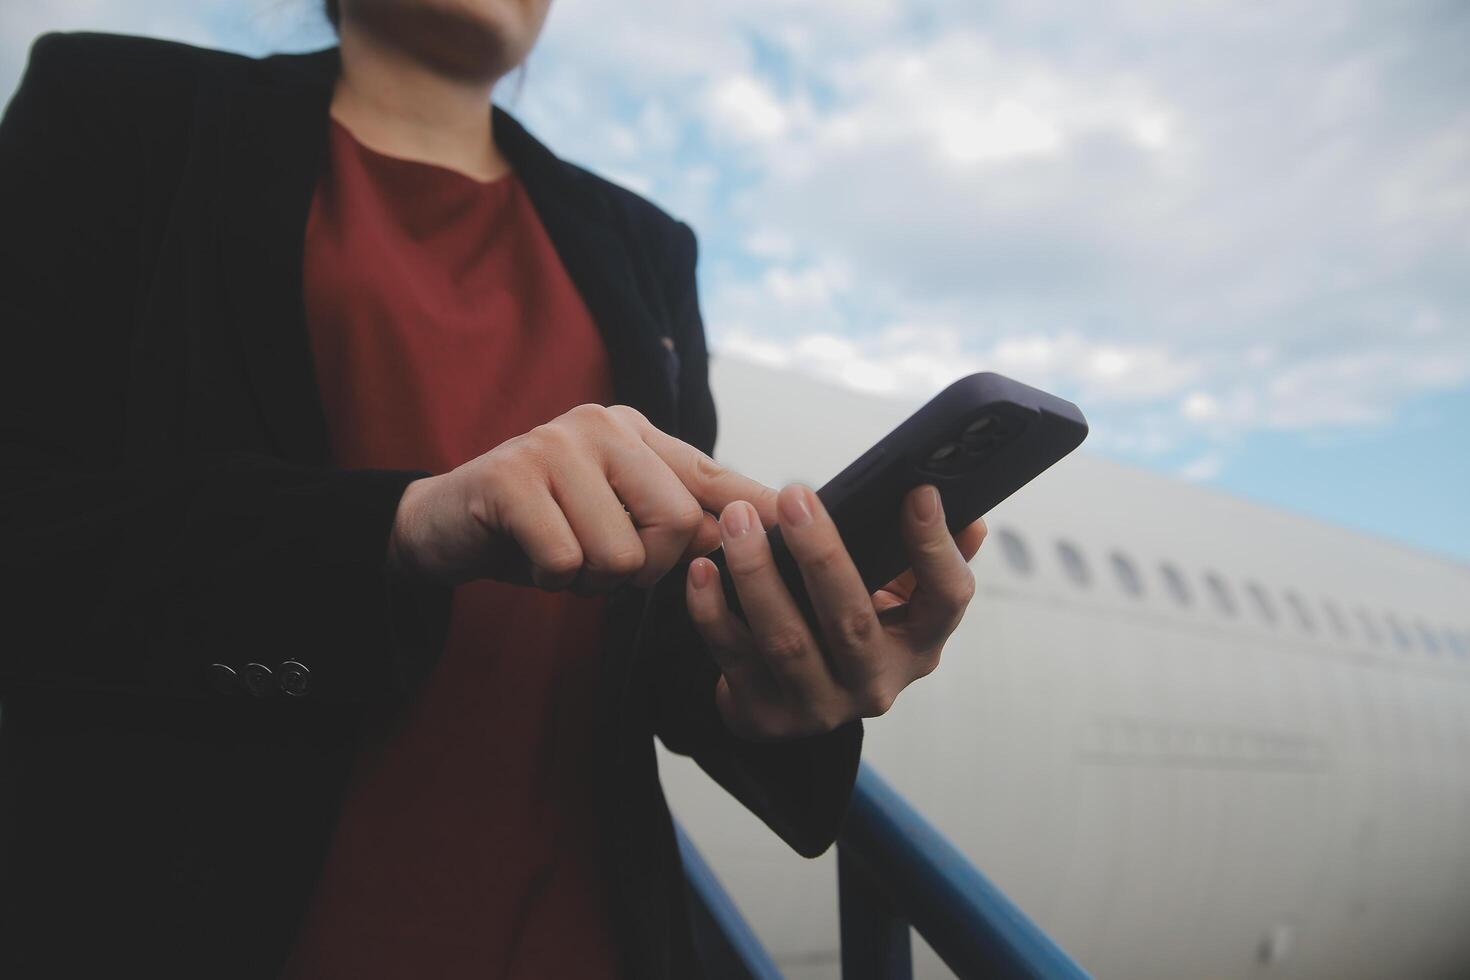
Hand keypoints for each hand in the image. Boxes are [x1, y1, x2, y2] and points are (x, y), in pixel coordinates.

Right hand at [387, 403, 778, 591]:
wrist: (444, 525)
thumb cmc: (543, 526)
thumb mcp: (616, 517)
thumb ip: (680, 517)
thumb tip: (763, 527)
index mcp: (636, 433)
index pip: (711, 474)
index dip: (753, 506)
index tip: (796, 524)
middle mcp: (602, 424)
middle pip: (676, 522)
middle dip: (645, 568)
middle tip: (603, 565)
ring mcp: (554, 444)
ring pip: (622, 552)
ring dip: (592, 580)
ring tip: (563, 557)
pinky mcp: (510, 477)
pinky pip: (566, 560)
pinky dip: (551, 579)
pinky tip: (531, 558)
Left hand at [686, 483, 984, 740]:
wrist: (792, 700)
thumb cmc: (846, 627)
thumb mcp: (895, 598)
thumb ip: (925, 558)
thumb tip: (971, 518)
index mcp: (918, 645)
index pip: (947, 600)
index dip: (934, 548)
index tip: (916, 493)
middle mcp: (875, 684)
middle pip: (852, 620)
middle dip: (821, 553)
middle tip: (796, 496)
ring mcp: (819, 707)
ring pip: (786, 640)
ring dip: (758, 574)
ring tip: (738, 521)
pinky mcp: (764, 716)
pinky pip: (732, 656)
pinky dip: (711, 610)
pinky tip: (703, 569)